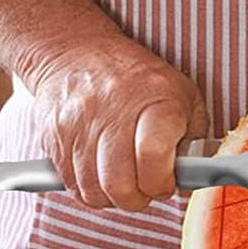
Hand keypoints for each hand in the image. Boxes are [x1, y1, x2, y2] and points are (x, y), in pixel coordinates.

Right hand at [23, 36, 208, 210]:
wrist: (75, 50)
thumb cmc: (137, 78)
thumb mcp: (181, 94)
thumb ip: (193, 137)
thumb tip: (193, 177)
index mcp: (154, 98)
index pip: (153, 157)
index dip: (162, 183)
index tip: (166, 181)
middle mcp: (112, 109)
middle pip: (121, 186)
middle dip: (137, 198)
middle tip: (143, 187)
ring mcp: (78, 123)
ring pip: (95, 192)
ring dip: (111, 196)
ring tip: (121, 176)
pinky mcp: (54, 135)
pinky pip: (72, 186)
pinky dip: (89, 188)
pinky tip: (99, 170)